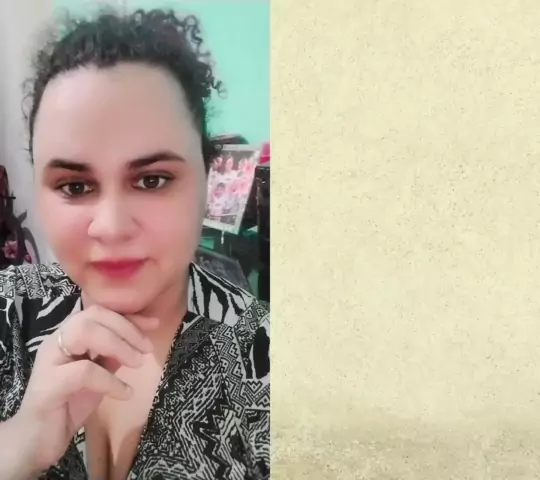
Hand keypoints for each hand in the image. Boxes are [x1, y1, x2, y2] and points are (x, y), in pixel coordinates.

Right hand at [13, 305, 157, 473]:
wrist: (37, 441)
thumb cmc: (68, 404)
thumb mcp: (99, 374)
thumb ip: (114, 354)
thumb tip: (140, 337)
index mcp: (67, 336)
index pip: (99, 312)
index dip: (128, 317)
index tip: (153, 325)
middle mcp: (55, 342)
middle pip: (92, 316)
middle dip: (126, 329)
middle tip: (146, 349)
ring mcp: (49, 361)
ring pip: (85, 333)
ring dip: (119, 346)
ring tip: (137, 364)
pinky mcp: (47, 385)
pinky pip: (84, 372)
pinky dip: (110, 380)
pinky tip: (125, 393)